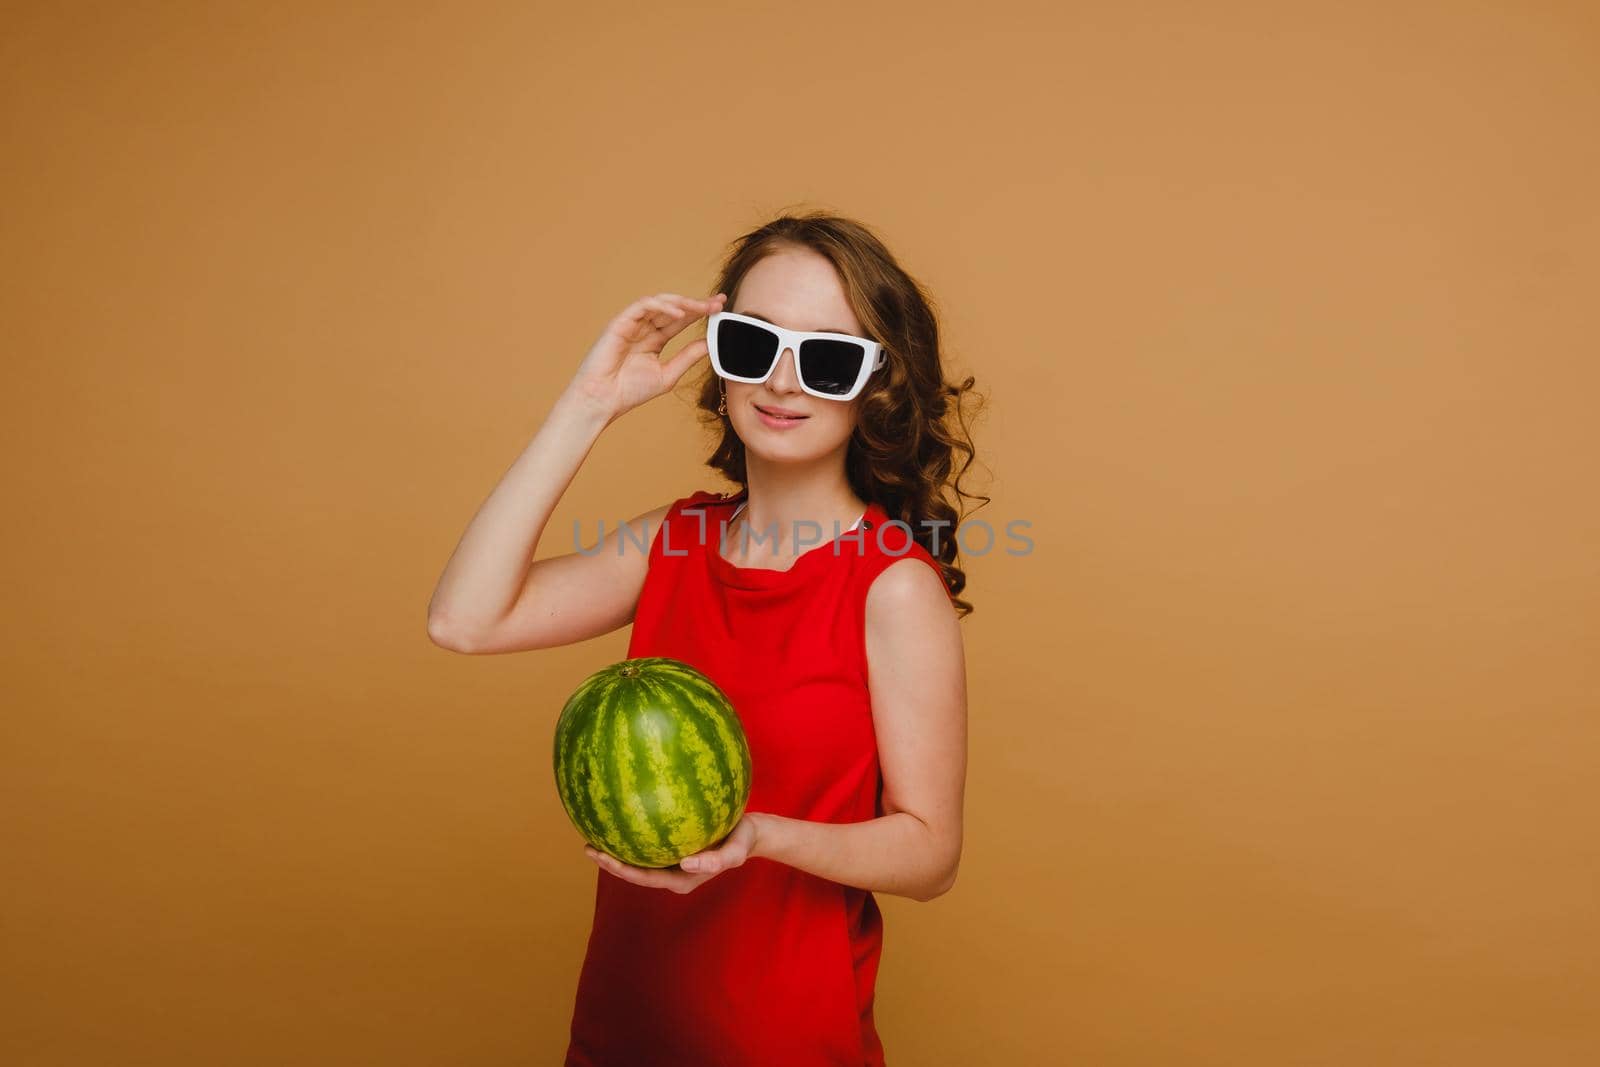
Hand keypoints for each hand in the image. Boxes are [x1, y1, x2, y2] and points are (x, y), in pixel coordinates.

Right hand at [565, 291, 727, 423]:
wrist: (603, 400)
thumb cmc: (629, 391)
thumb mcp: (668, 374)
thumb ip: (687, 357)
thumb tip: (709, 344)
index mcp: (655, 340)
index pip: (681, 320)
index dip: (700, 312)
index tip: (720, 308)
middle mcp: (644, 328)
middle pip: (673, 308)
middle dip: (696, 304)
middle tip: (717, 303)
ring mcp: (632, 323)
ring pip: (660, 303)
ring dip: (682, 303)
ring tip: (702, 308)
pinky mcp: (620, 322)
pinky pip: (643, 306)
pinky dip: (662, 307)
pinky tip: (679, 314)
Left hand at [583, 813, 759, 893]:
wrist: (751, 831)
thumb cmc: (743, 840)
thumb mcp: (735, 852)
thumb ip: (715, 861)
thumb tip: (686, 864)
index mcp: (681, 878)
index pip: (645, 877)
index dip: (621, 869)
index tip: (602, 858)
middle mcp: (672, 871)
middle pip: (635, 870)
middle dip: (610, 862)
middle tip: (588, 847)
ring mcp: (671, 860)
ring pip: (638, 857)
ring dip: (616, 849)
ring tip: (594, 835)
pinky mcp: (673, 846)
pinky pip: (648, 842)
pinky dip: (631, 834)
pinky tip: (620, 817)